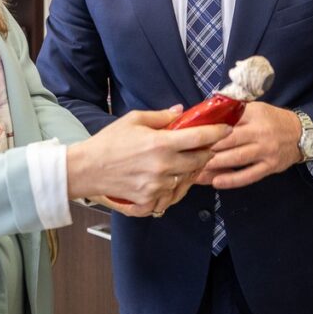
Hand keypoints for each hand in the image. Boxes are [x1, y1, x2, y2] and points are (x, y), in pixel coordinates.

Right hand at [66, 107, 230, 217]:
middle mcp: (163, 167)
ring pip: (187, 179)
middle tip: (203, 146)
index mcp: (160, 144)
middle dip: (205, 152)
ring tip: (182, 162)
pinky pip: (172, 196)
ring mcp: (157, 187)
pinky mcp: (150, 202)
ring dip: (190, 170)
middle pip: (199, 161)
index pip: (199, 138)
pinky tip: (168, 179)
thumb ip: (161, 117)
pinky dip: (174, 188)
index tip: (225, 128)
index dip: (217, 132)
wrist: (86, 169)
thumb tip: (181, 111)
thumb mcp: (134, 120)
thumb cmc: (109, 141)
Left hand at [194, 102, 302, 189]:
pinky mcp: (270, 166)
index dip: (207, 130)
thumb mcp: (254, 108)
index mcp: (253, 115)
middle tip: (187, 155)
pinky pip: (249, 175)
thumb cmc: (271, 119)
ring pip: (236, 159)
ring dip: (214, 165)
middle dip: (207, 149)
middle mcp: (260, 132)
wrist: (300, 133)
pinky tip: (216, 182)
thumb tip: (204, 114)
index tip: (190, 136)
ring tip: (196, 171)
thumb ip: (233, 112)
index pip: (227, 121)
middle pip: (228, 141)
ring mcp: (265, 151)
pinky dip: (232, 180)